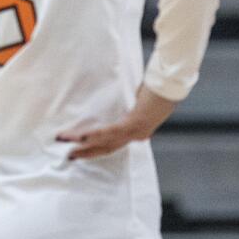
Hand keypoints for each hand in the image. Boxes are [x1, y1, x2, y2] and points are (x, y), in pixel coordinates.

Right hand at [56, 85, 177, 159]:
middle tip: (68, 155)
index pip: (113, 143)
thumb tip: (125, 106)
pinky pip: (111, 132)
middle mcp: (136, 133)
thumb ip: (133, 108)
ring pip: (105, 142)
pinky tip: (81, 136)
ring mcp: (136, 130)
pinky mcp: (135, 123)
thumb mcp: (144, 101)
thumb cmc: (159, 89)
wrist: (170, 84)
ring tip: (67, 144)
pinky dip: (95, 135)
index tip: (79, 150)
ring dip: (84, 144)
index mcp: (137, 129)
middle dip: (86, 152)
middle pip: (106, 148)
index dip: (95, 148)